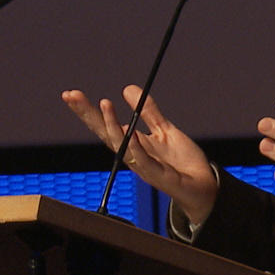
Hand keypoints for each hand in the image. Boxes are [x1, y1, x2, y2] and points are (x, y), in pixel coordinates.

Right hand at [61, 85, 218, 224]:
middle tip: (71, 95)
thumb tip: (127, 88)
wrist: (204, 186)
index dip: (87, 110)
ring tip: (103, 103)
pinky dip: (134, 146)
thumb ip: (149, 111)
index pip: (104, 125)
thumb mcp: (165, 130)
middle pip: (104, 133)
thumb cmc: (181, 162)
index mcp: (131, 144)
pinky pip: (143, 160)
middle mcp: (132, 155)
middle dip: (87, 114)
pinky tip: (128, 131)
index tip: (70, 94)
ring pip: (121, 145)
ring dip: (110, 125)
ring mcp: (143, 166)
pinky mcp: (158, 175)